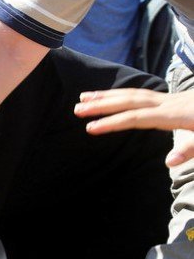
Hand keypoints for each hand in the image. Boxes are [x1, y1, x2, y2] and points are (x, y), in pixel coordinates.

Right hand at [76, 88, 193, 165]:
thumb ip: (191, 149)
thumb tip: (169, 163)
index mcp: (175, 115)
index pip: (136, 118)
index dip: (112, 123)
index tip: (90, 128)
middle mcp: (169, 103)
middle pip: (130, 101)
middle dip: (102, 104)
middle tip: (77, 109)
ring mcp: (171, 99)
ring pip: (134, 94)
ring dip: (108, 96)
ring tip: (84, 98)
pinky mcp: (174, 99)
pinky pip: (142, 94)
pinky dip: (123, 95)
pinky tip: (113, 98)